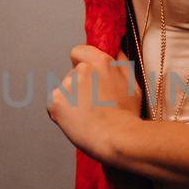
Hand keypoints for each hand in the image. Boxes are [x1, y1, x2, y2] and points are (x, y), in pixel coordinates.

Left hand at [47, 44, 142, 163]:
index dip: (81, 63)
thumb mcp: (132, 85)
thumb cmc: (126, 116)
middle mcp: (82, 70)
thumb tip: (117, 50)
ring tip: (87, 116)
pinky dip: (62, 114)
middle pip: (71, 74)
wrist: (116, 138)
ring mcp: (67, 85)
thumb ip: (121, 64)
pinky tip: (77, 122)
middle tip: (93, 105)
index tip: (87, 77)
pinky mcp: (55, 102)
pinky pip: (55, 106)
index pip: (79, 51)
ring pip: (64, 91)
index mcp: (101, 62)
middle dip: (78, 87)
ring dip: (70, 101)